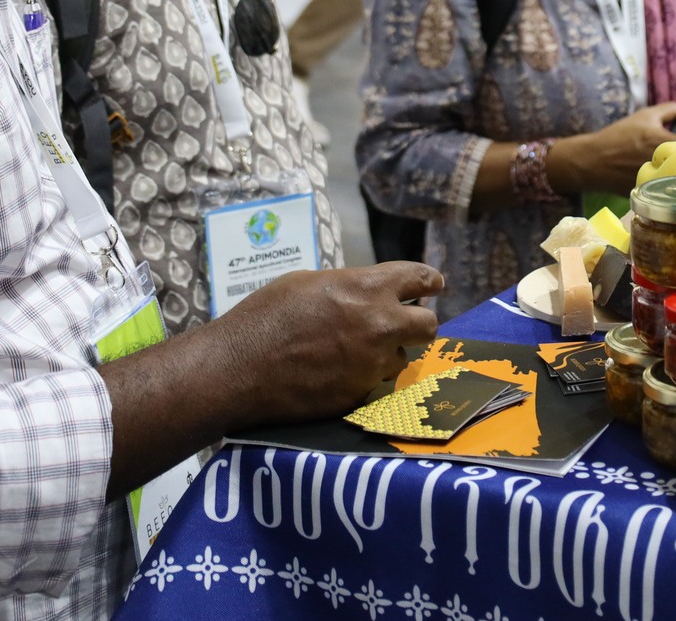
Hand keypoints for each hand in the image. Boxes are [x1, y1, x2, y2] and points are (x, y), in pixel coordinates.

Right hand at [214, 263, 443, 427]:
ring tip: (354, 352)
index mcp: (368, 288)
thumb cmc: (266, 316)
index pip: (419, 279)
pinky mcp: (360, 395)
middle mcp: (380, 325)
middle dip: (419, 324)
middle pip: (428, 326)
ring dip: (386, 354)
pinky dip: (363, 378)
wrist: (240, 369)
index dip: (429, 281)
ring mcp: (372, 364)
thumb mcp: (307, 282)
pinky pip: (374, 384)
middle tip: (405, 325)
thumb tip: (360, 293)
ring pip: (401, 358)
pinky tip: (336, 373)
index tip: (435, 284)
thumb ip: (345, 286)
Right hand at [558, 102, 675, 193]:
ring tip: (671, 170)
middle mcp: (668, 163)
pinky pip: (668, 191)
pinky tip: (659, 180)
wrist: (593, 160)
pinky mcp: (653, 194)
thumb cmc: (619, 136)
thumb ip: (668, 110)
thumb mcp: (644, 116)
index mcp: (669, 142)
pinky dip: (667, 186)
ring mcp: (661, 182)